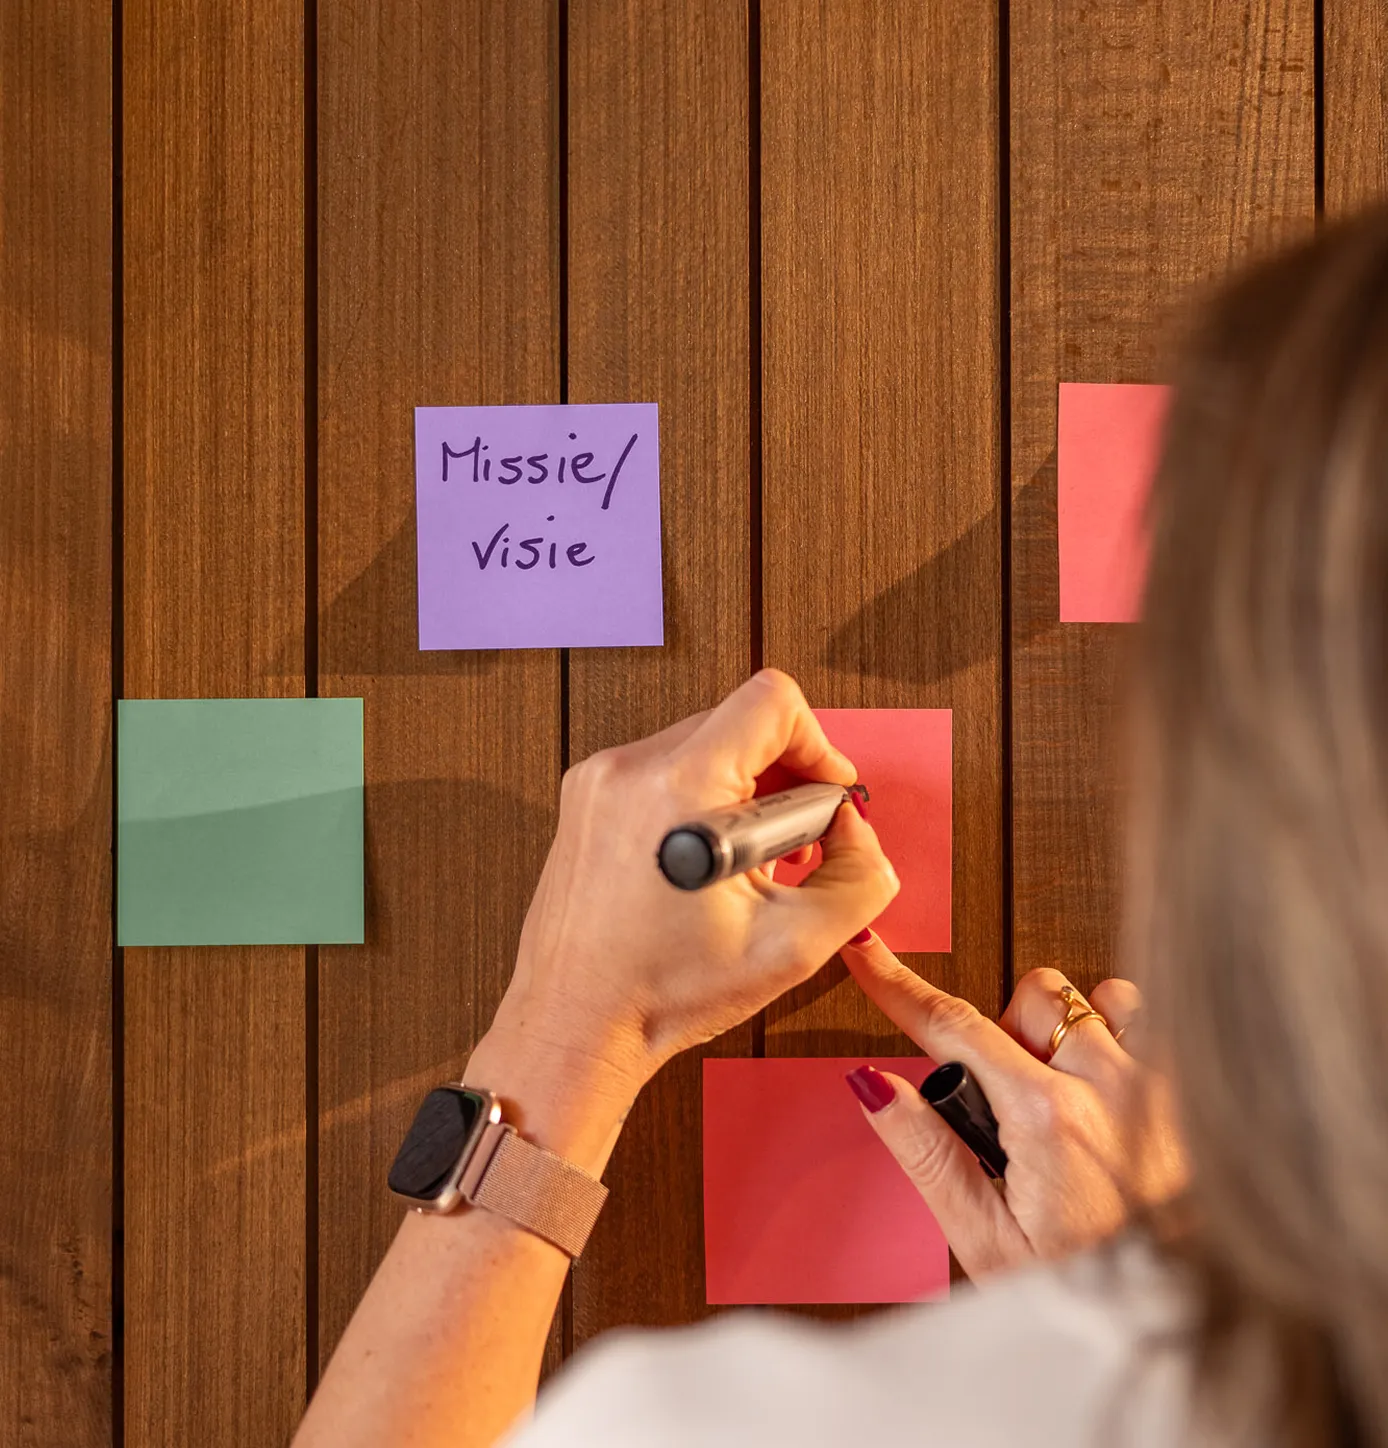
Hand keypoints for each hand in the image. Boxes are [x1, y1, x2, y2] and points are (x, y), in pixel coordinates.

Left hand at [488, 671, 899, 1096]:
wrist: (575, 1024)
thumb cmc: (662, 993)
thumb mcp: (793, 945)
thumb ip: (858, 877)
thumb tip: (858, 830)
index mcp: (679, 789)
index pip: (771, 701)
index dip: (819, 744)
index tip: (827, 792)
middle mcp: (629, 768)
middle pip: (738, 722)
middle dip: (783, 776)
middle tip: (793, 846)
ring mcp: (599, 780)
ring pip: (703, 745)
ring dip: (743, 791)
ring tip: (748, 866)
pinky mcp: (585, 798)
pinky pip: (664, 769)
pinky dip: (700, 802)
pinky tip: (707, 865)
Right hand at [841, 934, 1186, 1279]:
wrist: (1189, 1321)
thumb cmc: (1091, 1293)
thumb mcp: (987, 1242)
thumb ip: (928, 1154)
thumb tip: (873, 1086)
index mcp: (1046, 1118)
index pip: (954, 1026)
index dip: (899, 985)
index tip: (868, 953)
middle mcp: (1109, 1084)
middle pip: (1027, 998)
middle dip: (1005, 1034)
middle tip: (1009, 1106)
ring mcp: (1159, 1082)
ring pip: (1090, 997)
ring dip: (1066, 1032)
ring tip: (1064, 1096)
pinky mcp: (1191, 1091)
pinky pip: (1146, 1018)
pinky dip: (1120, 1035)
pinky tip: (1110, 1088)